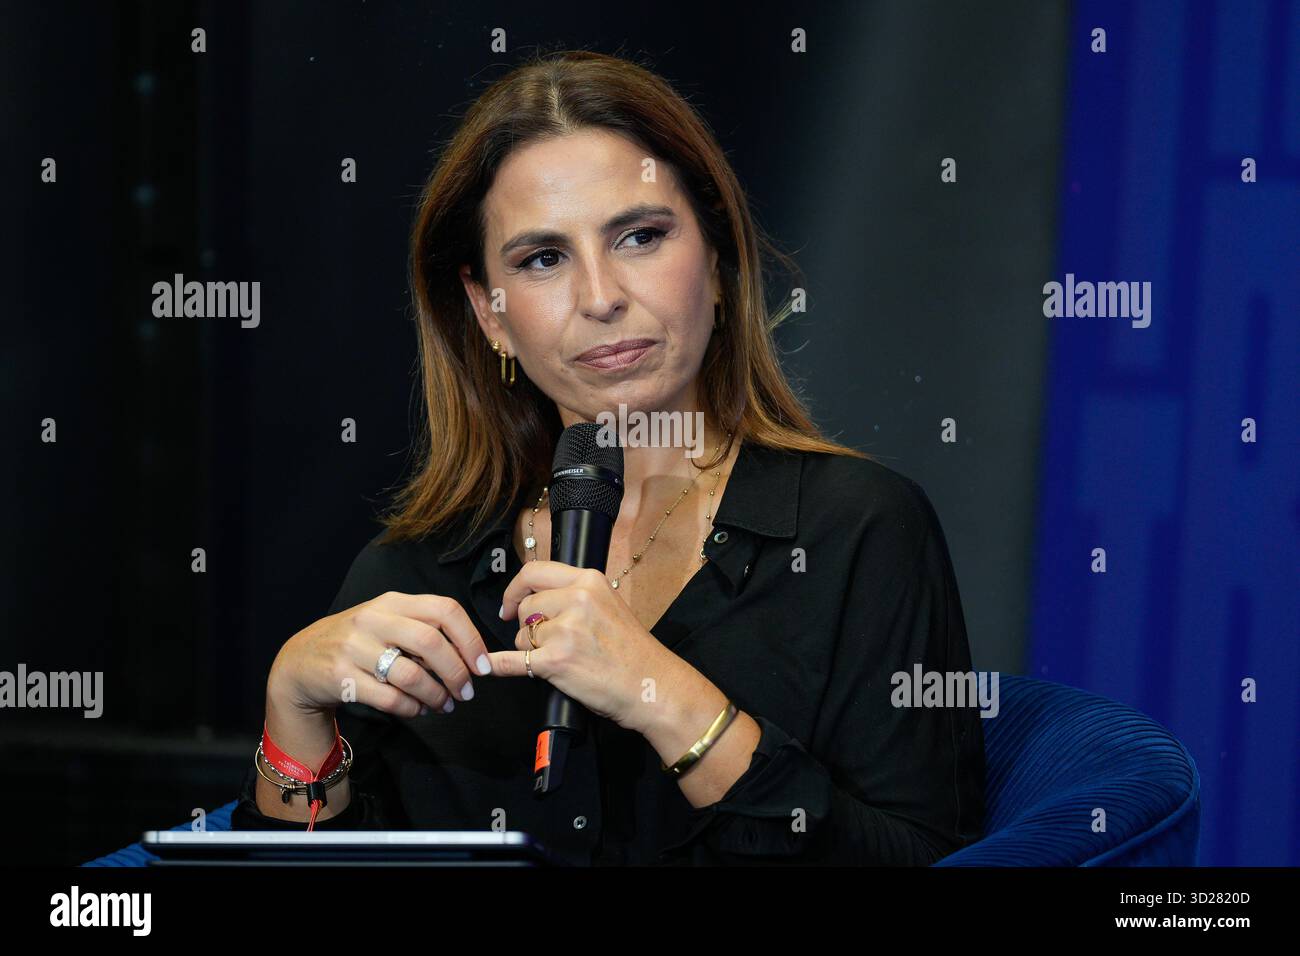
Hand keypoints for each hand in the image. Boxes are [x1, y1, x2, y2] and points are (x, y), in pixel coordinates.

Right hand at [267, 591, 494, 720]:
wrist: (300, 661)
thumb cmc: (358, 642)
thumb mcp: (387, 623)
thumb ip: (424, 632)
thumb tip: (472, 658)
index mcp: (393, 602)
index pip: (444, 609)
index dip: (470, 638)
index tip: (483, 665)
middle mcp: (373, 619)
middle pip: (430, 643)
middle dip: (456, 672)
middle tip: (467, 692)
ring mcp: (354, 647)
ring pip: (411, 675)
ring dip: (436, 695)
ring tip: (444, 705)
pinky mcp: (340, 676)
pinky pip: (389, 697)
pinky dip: (411, 708)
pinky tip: (418, 710)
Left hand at [494, 561, 665, 732]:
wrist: (651, 685)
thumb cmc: (633, 651)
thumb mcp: (609, 604)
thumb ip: (576, 595)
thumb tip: (539, 596)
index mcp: (589, 581)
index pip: (534, 572)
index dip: (516, 588)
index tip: (511, 604)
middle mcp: (576, 600)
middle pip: (525, 606)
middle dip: (527, 625)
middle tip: (544, 642)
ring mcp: (565, 631)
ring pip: (521, 635)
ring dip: (530, 649)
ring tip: (559, 659)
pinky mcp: (555, 661)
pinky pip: (513, 661)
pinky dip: (498, 665)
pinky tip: (487, 666)